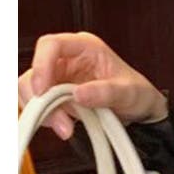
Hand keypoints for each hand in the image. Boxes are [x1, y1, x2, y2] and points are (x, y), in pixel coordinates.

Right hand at [17, 31, 166, 139]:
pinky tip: (62, 127)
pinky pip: (39, 105)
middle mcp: (67, 60)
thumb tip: (79, 95)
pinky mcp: (58, 97)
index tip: (44, 91)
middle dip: (40, 98)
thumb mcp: (129, 92)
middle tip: (59, 121)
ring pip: (32, 90)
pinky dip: (45, 118)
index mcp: (84, 47)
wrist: (141, 110)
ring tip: (65, 129)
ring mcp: (60, 78)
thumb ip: (106, 92)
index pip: (51, 45)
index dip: (41, 64)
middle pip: (35, 71)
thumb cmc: (137, 93)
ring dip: (42, 111)